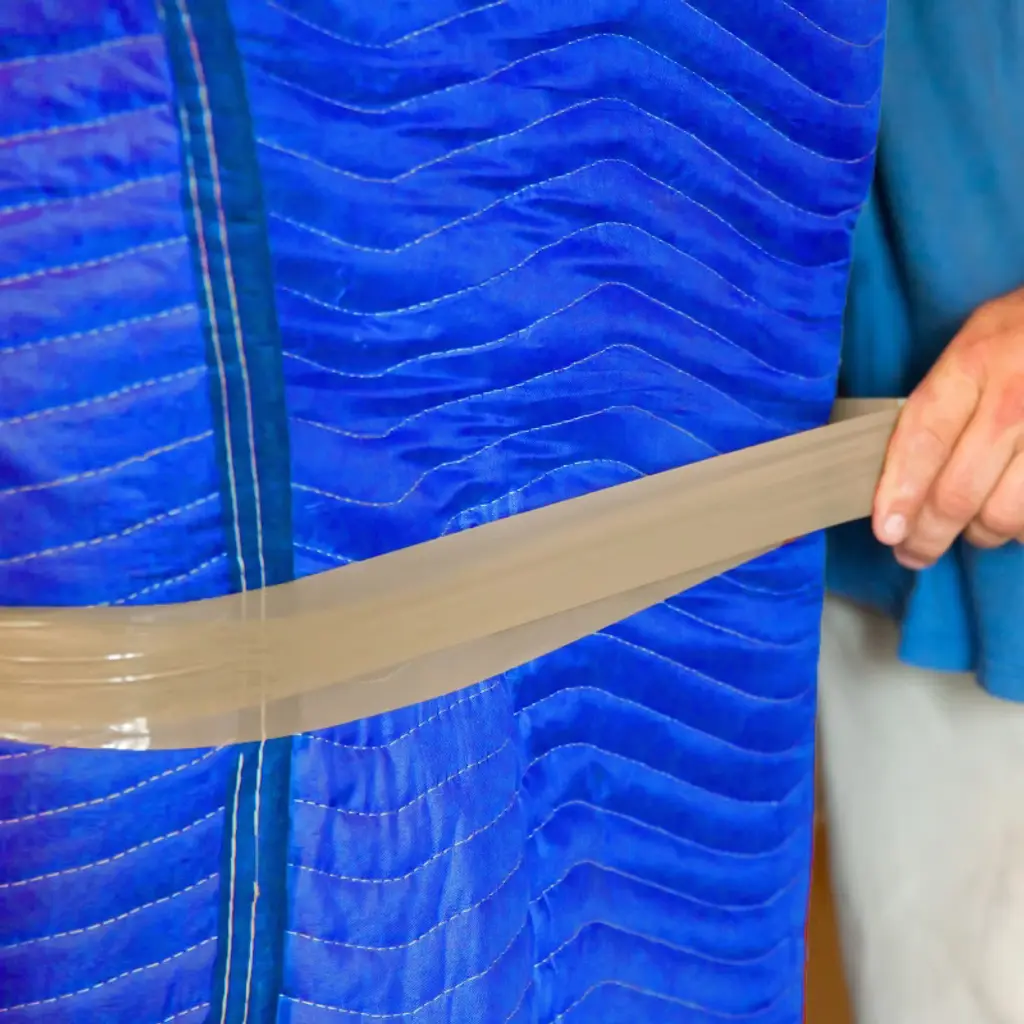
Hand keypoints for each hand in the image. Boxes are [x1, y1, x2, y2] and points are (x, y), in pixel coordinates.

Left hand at [872, 286, 1023, 568]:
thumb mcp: (977, 337)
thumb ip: (940, 399)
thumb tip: (898, 469)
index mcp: (974, 363)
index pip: (924, 440)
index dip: (901, 492)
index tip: (886, 531)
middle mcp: (1015, 397)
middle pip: (960, 491)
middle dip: (929, 534)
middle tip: (913, 552)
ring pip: (1006, 515)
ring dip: (982, 534)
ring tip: (972, 529)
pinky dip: (1022, 527)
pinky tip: (1014, 517)